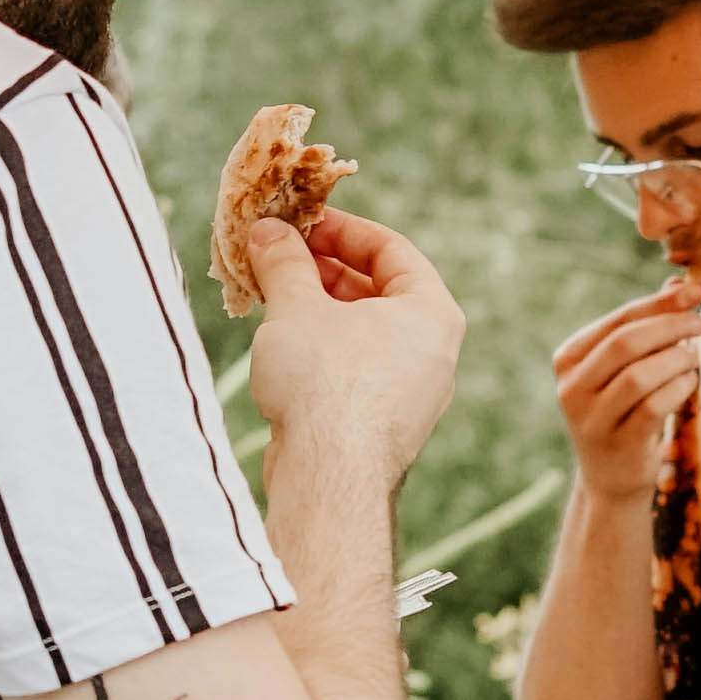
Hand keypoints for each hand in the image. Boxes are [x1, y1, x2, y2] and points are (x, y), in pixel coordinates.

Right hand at [240, 210, 464, 476]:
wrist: (329, 477)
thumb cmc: (324, 383)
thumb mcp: (297, 307)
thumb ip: (284, 262)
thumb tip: (267, 231)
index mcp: (432, 312)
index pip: (392, 249)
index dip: (341, 229)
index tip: (300, 222)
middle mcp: (433, 352)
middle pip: (377, 291)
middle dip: (322, 270)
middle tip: (275, 256)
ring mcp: (411, 393)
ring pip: (362, 334)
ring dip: (316, 310)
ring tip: (270, 296)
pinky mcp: (383, 426)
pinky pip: (355, 371)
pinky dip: (322, 351)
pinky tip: (280, 346)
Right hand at [549, 286, 700, 507]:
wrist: (612, 477)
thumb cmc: (624, 410)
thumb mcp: (626, 368)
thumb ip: (647, 327)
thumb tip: (679, 283)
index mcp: (568, 359)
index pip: (619, 320)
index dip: (661, 303)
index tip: (696, 291)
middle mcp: (572, 387)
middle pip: (626, 343)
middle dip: (671, 327)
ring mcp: (592, 418)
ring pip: (641, 375)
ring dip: (677, 360)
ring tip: (693, 358)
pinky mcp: (618, 442)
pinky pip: (655, 405)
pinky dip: (679, 388)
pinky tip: (689, 383)